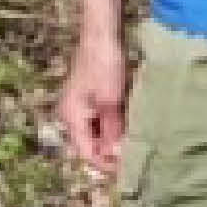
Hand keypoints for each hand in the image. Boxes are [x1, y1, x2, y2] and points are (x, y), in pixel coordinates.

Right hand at [52, 31, 133, 188]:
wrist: (102, 35)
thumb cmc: (105, 67)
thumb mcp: (111, 103)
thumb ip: (112, 132)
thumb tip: (115, 157)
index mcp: (71, 117)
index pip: (87, 153)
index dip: (107, 165)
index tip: (129, 171)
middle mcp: (70, 114)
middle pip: (90, 144)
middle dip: (110, 153)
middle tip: (135, 159)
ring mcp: (79, 106)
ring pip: (96, 133)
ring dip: (113, 140)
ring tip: (134, 145)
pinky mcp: (89, 98)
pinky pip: (100, 121)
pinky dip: (113, 127)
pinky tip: (129, 127)